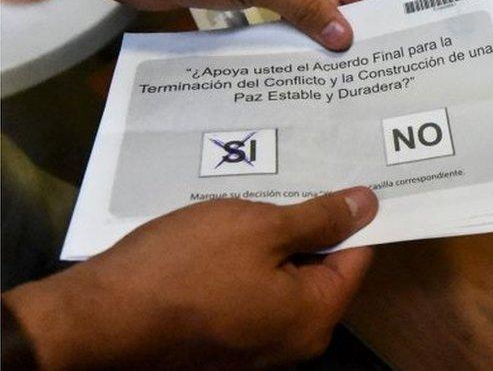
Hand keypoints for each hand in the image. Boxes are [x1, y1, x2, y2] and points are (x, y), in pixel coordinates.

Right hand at [2, 186, 377, 368]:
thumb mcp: (259, 228)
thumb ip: (320, 218)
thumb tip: (369, 204)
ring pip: (284, 277)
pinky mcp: (225, 339)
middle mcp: (295, 340)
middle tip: (304, 172)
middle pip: (321, 268)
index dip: (354, 216)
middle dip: (312, 223)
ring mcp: (258, 345)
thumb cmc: (185, 268)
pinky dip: (251, 260)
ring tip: (266, 189)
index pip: (357, 256)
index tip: (348, 176)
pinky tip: (235, 224)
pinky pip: (254, 292)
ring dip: (277, 238)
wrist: (97, 319)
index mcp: (314, 317)